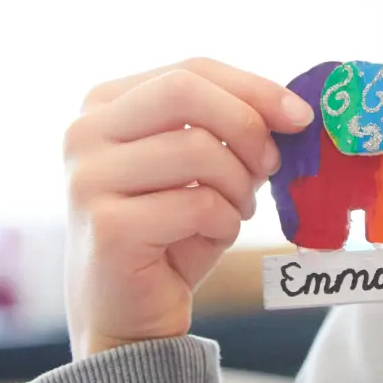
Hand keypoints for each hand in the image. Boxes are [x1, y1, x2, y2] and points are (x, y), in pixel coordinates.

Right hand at [63, 57, 314, 357]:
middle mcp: (84, 133)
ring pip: (198, 150)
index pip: (189, 70)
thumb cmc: (169, 230)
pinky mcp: (108, 227)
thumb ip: (225, 126)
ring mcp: (89, 179)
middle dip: (246, 125)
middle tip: (271, 165)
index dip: (252, 87)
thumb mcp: (197, 165)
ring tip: (237, 209)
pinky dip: (225, 222)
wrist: (127, 312)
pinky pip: (198, 204)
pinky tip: (214, 236)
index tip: (299, 116)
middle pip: (184, 92)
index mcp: (104, 105)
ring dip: (238, 185)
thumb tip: (291, 110)